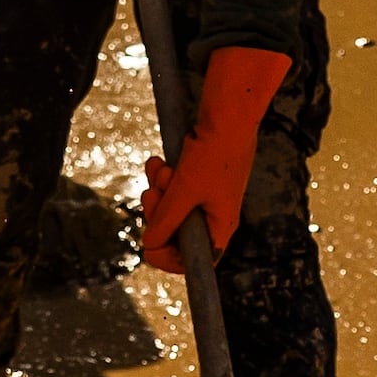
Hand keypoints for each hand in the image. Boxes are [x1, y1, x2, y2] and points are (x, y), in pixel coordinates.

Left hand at [134, 49, 293, 269]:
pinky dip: (162, 177)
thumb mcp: (184, 191)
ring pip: (169, 207)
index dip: (167, 257)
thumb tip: (148, 246)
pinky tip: (157, 162)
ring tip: (159, 168)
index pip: (193, 261)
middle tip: (151, 193)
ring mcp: (206, 197)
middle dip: (157, 212)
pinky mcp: (197, 178)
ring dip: (158, 190)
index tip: (147, 245)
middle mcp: (214, 216)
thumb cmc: (214, 154)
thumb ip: (165, 221)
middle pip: (174, 233)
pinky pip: (172, 188)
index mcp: (220, 228)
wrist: (228, 115)